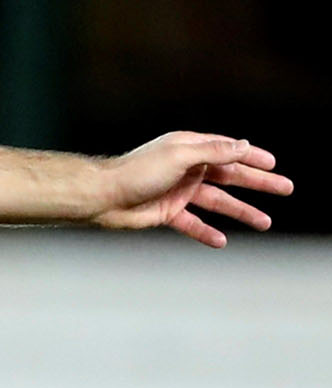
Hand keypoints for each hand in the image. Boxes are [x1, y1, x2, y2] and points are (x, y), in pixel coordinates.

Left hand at [92, 132, 291, 246]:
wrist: (102, 197)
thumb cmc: (137, 171)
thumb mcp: (180, 155)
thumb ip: (213, 152)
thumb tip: (243, 145)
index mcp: (189, 148)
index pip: (228, 150)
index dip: (252, 157)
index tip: (273, 164)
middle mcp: (186, 168)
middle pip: (230, 176)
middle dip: (258, 183)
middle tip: (285, 189)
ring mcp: (177, 191)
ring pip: (217, 202)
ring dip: (240, 211)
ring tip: (265, 223)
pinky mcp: (166, 212)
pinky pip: (192, 223)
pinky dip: (206, 232)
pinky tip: (222, 241)